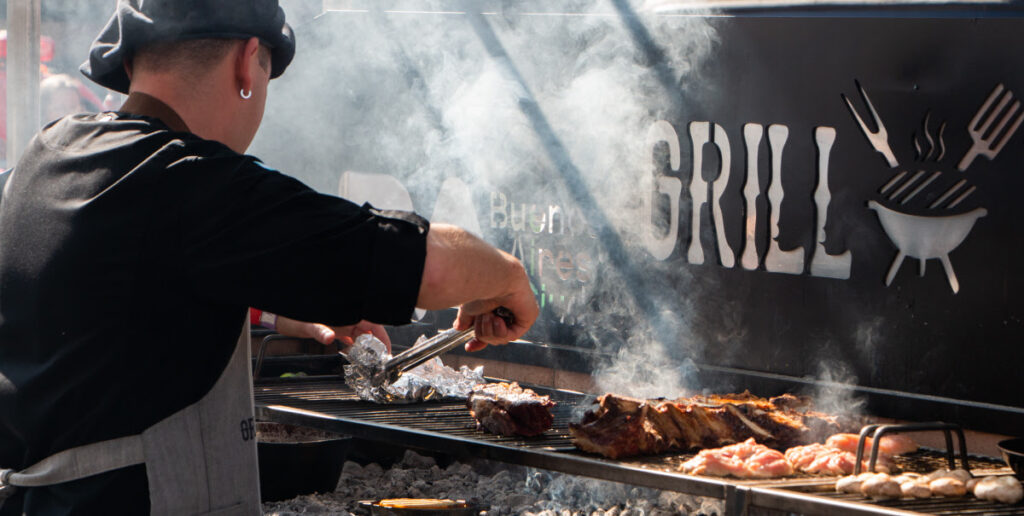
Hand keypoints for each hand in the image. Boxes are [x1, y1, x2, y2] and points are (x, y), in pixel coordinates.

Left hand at [274, 316, 391, 352]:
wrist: (284, 316)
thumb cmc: (296, 315)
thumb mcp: (309, 324)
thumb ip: (320, 330)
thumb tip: (328, 336)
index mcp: (346, 314)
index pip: (371, 323)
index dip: (381, 336)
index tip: (386, 348)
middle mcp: (346, 319)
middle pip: (368, 331)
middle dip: (376, 345)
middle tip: (381, 360)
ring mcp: (341, 324)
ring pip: (360, 336)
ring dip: (366, 348)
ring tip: (371, 361)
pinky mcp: (335, 330)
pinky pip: (350, 338)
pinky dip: (355, 347)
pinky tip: (356, 356)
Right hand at [454, 262, 537, 350]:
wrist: (494, 278)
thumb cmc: (481, 287)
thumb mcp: (468, 307)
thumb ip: (465, 318)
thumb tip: (459, 327)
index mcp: (494, 306)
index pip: (489, 330)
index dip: (479, 341)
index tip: (469, 347)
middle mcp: (506, 310)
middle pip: (493, 337)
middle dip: (483, 331)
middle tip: (482, 317)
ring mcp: (517, 314)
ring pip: (500, 338)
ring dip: (489, 330)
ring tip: (489, 315)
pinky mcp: (527, 318)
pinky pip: (511, 336)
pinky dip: (501, 331)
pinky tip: (498, 319)